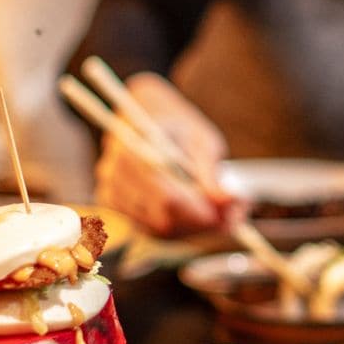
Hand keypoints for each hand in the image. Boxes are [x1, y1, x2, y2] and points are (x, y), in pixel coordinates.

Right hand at [92, 73, 233, 234]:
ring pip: (157, 229)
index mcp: (137, 149)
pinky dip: (174, 227)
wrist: (145, 114)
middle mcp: (116, 173)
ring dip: (190, 228)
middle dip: (200, 225)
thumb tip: (231, 202)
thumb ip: (212, 173)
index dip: (201, 214)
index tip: (228, 217)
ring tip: (216, 211)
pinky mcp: (113, 203)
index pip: (169, 198)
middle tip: (231, 217)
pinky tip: (192, 212)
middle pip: (163, 220)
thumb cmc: (177, 125)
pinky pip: (148, 228)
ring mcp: (111, 190)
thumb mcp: (201, 140)